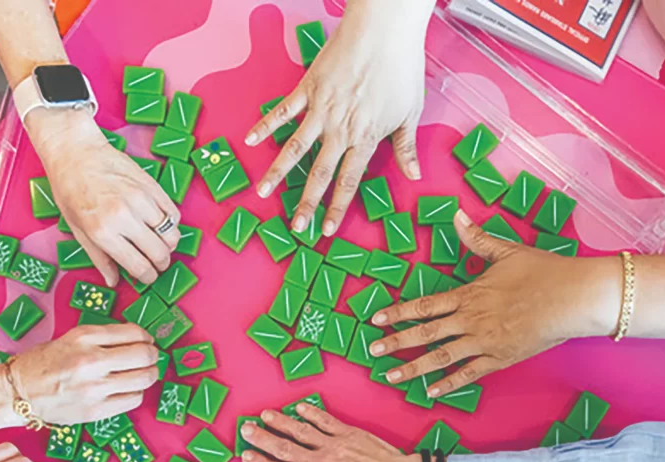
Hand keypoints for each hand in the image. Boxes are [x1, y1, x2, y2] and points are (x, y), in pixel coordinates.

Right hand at [6, 324, 159, 424]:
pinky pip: (133, 399)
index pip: (133, 332)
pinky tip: (128, 389)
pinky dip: (136, 393)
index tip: (147, 340)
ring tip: (144, 373)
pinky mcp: (96, 410)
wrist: (17, 392)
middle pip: (144, 355)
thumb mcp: (69, 338)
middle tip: (151, 357)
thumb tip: (137, 340)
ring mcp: (95, 388)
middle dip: (153, 355)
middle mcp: (91, 360)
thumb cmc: (42, 363)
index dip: (146, 337)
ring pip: (144, 379)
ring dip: (150, 374)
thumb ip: (101, 338)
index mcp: (84, 337)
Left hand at [27, 108, 181, 286]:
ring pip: (172, 235)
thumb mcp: (77, 229)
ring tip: (160, 243)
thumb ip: (99, 258)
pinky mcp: (151, 186)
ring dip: (169, 244)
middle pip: (160, 253)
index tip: (149, 276)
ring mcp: (141, 200)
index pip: (140, 266)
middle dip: (162, 263)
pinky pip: (173, 213)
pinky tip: (161, 224)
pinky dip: (171, 223)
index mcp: (103, 232)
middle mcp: (124, 217)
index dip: (148, 277)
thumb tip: (113, 280)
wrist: (75, 152)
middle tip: (157, 263)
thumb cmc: (70, 189)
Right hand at [239, 404, 421, 461]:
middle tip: (246, 429)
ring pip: (301, 431)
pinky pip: (325, 421)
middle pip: (284, 449)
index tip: (246, 456)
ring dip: (281, 421)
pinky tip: (298, 407)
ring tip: (265, 414)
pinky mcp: (349, 433)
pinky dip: (311, 413)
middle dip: (263, 438)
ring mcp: (334, 446)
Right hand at [246, 0, 433, 236]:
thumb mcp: (411, 111)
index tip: (327, 229)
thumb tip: (414, 175)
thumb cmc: (401, 67)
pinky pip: (283, 111)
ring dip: (277, 172)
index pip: (348, 181)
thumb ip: (406, 146)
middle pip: (319, 174)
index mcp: (365, 137)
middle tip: (295, 227)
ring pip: (294, 148)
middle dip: (306, 203)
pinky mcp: (308, 87)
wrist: (383, 29)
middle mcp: (339, 129)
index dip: (337, 208)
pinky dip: (265, 124)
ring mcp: (320, 109)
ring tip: (262, 193)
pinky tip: (250, 139)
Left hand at [370, 210, 619, 397]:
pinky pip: (469, 374)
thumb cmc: (543, 272)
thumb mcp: (506, 251)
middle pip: (425, 334)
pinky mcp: (500, 359)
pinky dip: (449, 384)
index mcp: (470, 294)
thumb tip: (456, 216)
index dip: (399, 312)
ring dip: (414, 368)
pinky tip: (431, 392)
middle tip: (373, 351)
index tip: (377, 318)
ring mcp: (484, 342)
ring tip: (391, 377)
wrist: (573, 298)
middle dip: (396, 343)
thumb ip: (476, 239)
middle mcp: (471, 320)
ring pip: (441, 357)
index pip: (425, 305)